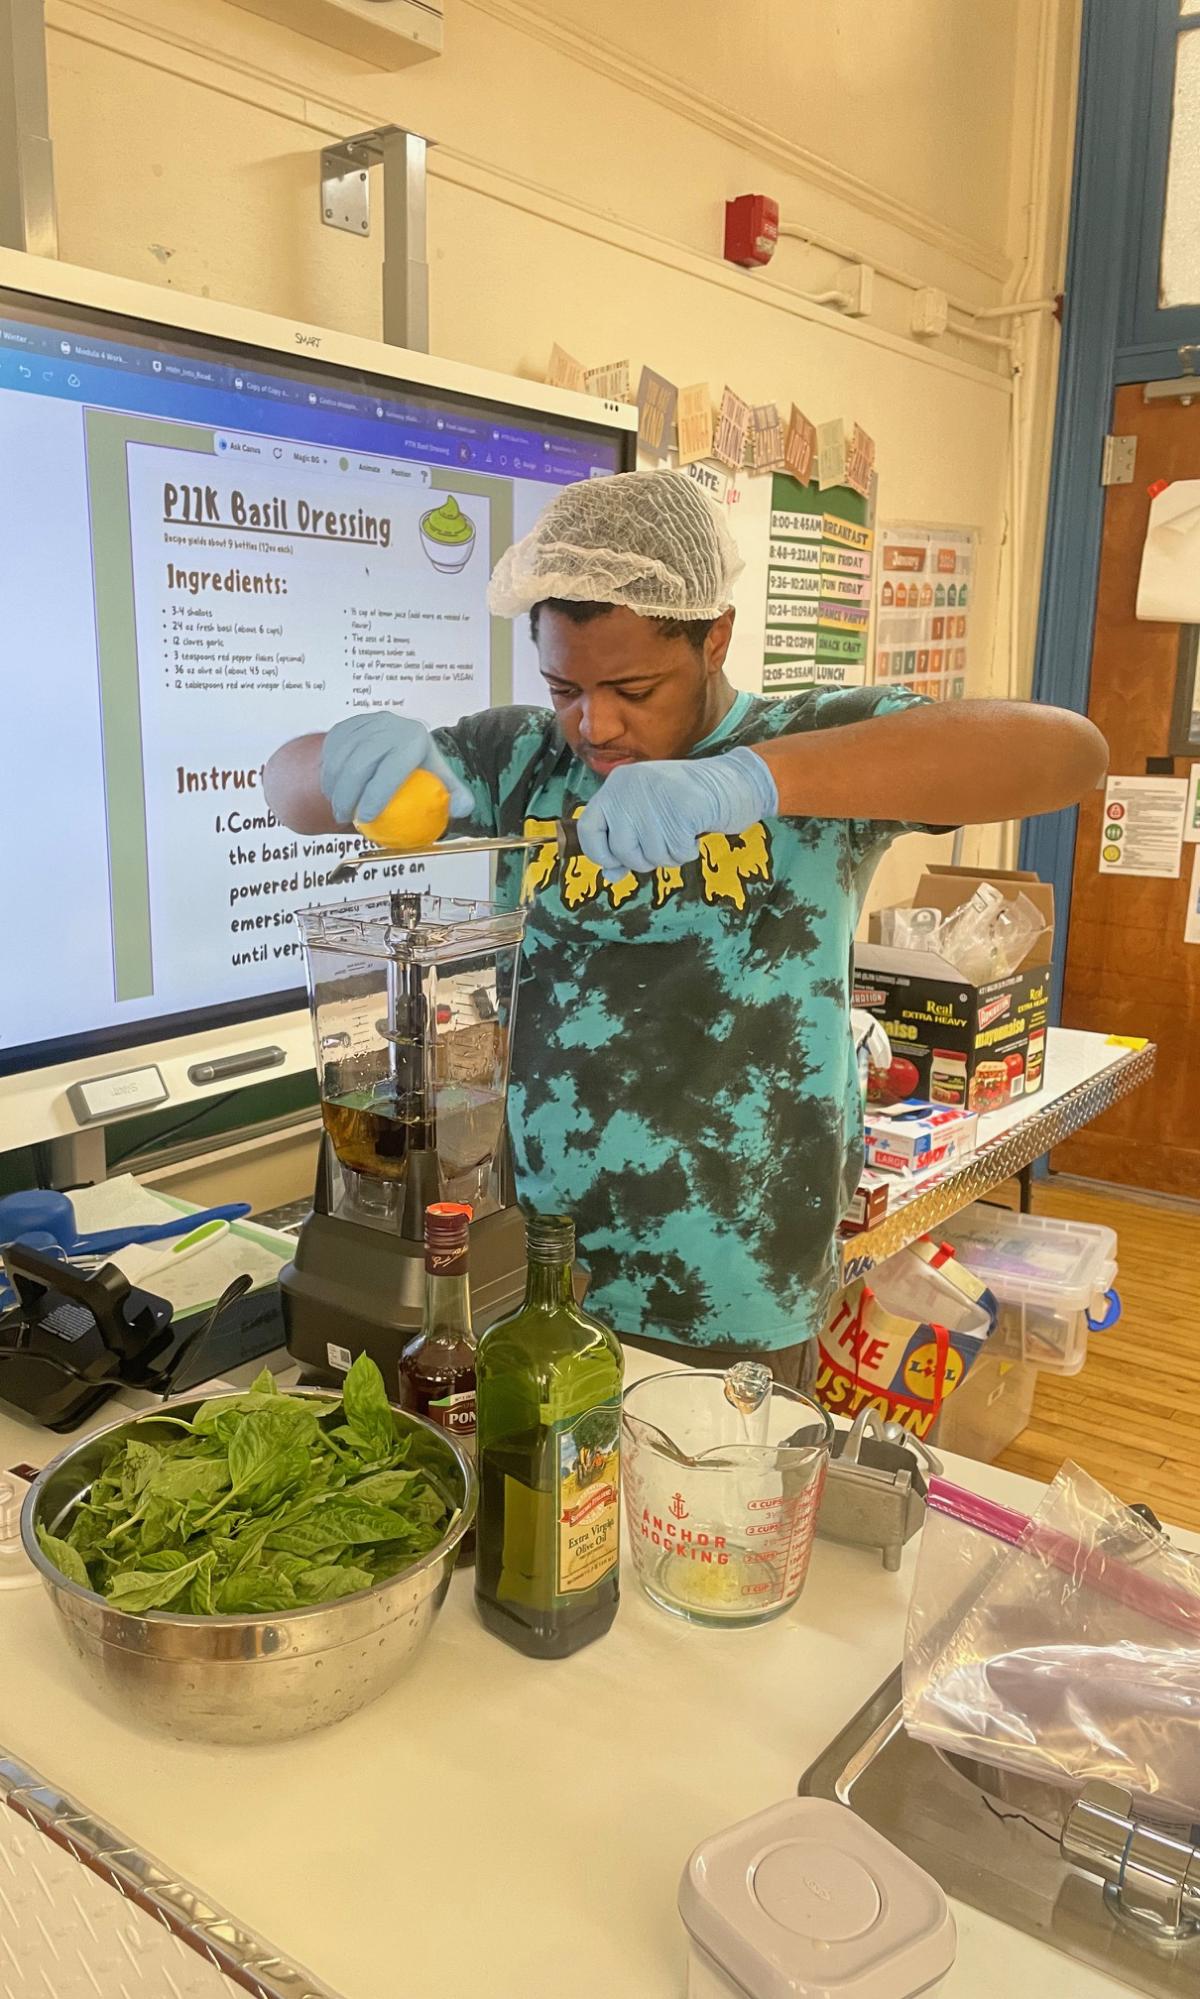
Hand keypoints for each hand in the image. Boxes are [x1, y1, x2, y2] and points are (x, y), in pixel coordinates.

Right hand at [320, 713, 473, 825]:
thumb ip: (457, 797)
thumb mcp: (444, 781)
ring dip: (334, 787)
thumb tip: (463, 809)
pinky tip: (331, 790)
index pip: (391, 769)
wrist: (405, 738)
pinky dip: (328, 772)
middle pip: (360, 763)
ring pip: (341, 757)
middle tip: (346, 817)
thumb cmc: (422, 766)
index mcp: (414, 739)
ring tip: (338, 809)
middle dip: (348, 795)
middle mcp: (389, 726)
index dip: (376, 796)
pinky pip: (331, 749)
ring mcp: (365, 722)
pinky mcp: (347, 723)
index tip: (366, 818)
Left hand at [577, 747, 777, 872]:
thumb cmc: (689, 801)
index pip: (588, 827)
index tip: (616, 864)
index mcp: (617, 784)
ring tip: (683, 832)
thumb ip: (626, 840)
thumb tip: (609, 875)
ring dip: (670, 855)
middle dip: (644, 860)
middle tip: (665, 844)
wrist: (734, 780)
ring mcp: (655, 797)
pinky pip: (677, 853)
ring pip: (651, 856)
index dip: (599, 853)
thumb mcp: (649, 815)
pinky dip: (688, 852)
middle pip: (621, 850)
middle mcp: (630, 788)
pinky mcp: (681, 809)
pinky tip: (695, 832)